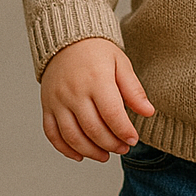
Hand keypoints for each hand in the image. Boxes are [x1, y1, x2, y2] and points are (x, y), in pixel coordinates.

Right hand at [40, 38, 153, 162]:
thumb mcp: (121, 64)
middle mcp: (74, 92)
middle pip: (92, 129)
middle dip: (111, 144)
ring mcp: (57, 100)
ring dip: (90, 151)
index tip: (133, 139)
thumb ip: (134, 90)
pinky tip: (79, 155)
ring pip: (72, 136)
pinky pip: (51, 133)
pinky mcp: (47, 106)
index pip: (112, 114)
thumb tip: (148, 112)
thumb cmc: (97, 51)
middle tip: (123, 148)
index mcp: (96, 80)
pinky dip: (64, 148)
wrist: (66, 39)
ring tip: (105, 155)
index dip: (124, 131)